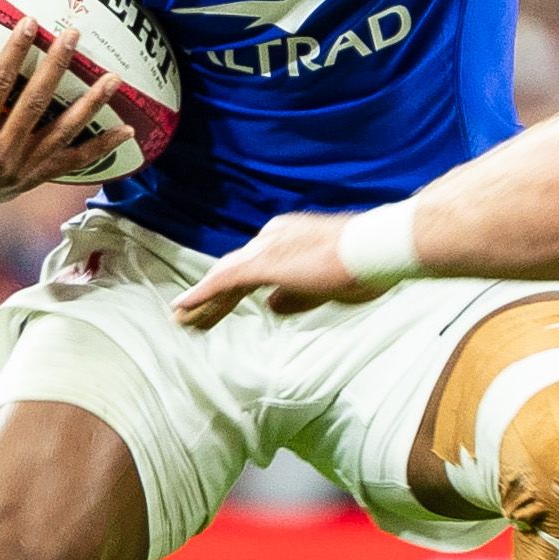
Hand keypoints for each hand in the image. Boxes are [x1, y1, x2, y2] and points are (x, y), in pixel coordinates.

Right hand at [0, 17, 128, 217]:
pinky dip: (102, 148)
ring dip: (91, 105)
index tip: (31, 22)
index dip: (15, 52)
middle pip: (36, 103)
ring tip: (113, 78)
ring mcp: (23, 167)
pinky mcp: (36, 178)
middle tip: (75, 34)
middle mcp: (2, 152)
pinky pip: (74, 163)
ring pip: (63, 132)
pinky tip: (127, 131)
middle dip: (58, 67)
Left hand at [172, 211, 373, 330]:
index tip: (221, 307)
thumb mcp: (326, 287)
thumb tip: (270, 307)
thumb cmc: (365, 265)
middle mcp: (271, 238)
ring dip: (201, 302)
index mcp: (287, 239)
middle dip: (211, 298)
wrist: (378, 247)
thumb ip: (296, 297)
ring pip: (224, 277)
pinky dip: (201, 295)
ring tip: (180, 321)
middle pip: (232, 271)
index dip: (233, 290)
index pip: (253, 266)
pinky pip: (224, 281)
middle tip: (189, 318)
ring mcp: (266, 248)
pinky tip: (182, 308)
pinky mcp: (264, 263)